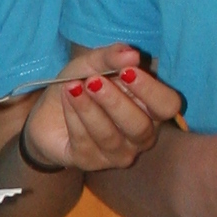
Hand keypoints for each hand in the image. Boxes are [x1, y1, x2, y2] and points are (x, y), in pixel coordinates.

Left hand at [14, 49, 183, 175]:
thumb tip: (132, 54)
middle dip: (115, 102)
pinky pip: (84, 142)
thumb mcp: (93, 63)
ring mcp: (116, 154)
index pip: (168, 106)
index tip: (127, 72)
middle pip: (139, 127)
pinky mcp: (90, 162)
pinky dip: (73, 117)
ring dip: (89, 109)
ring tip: (72, 87)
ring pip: (110, 137)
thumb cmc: (81, 85)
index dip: (151, 90)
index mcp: (151, 109)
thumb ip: (112, 57)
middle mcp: (140, 136)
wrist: (48, 111)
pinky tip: (66, 99)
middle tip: (93, 81)